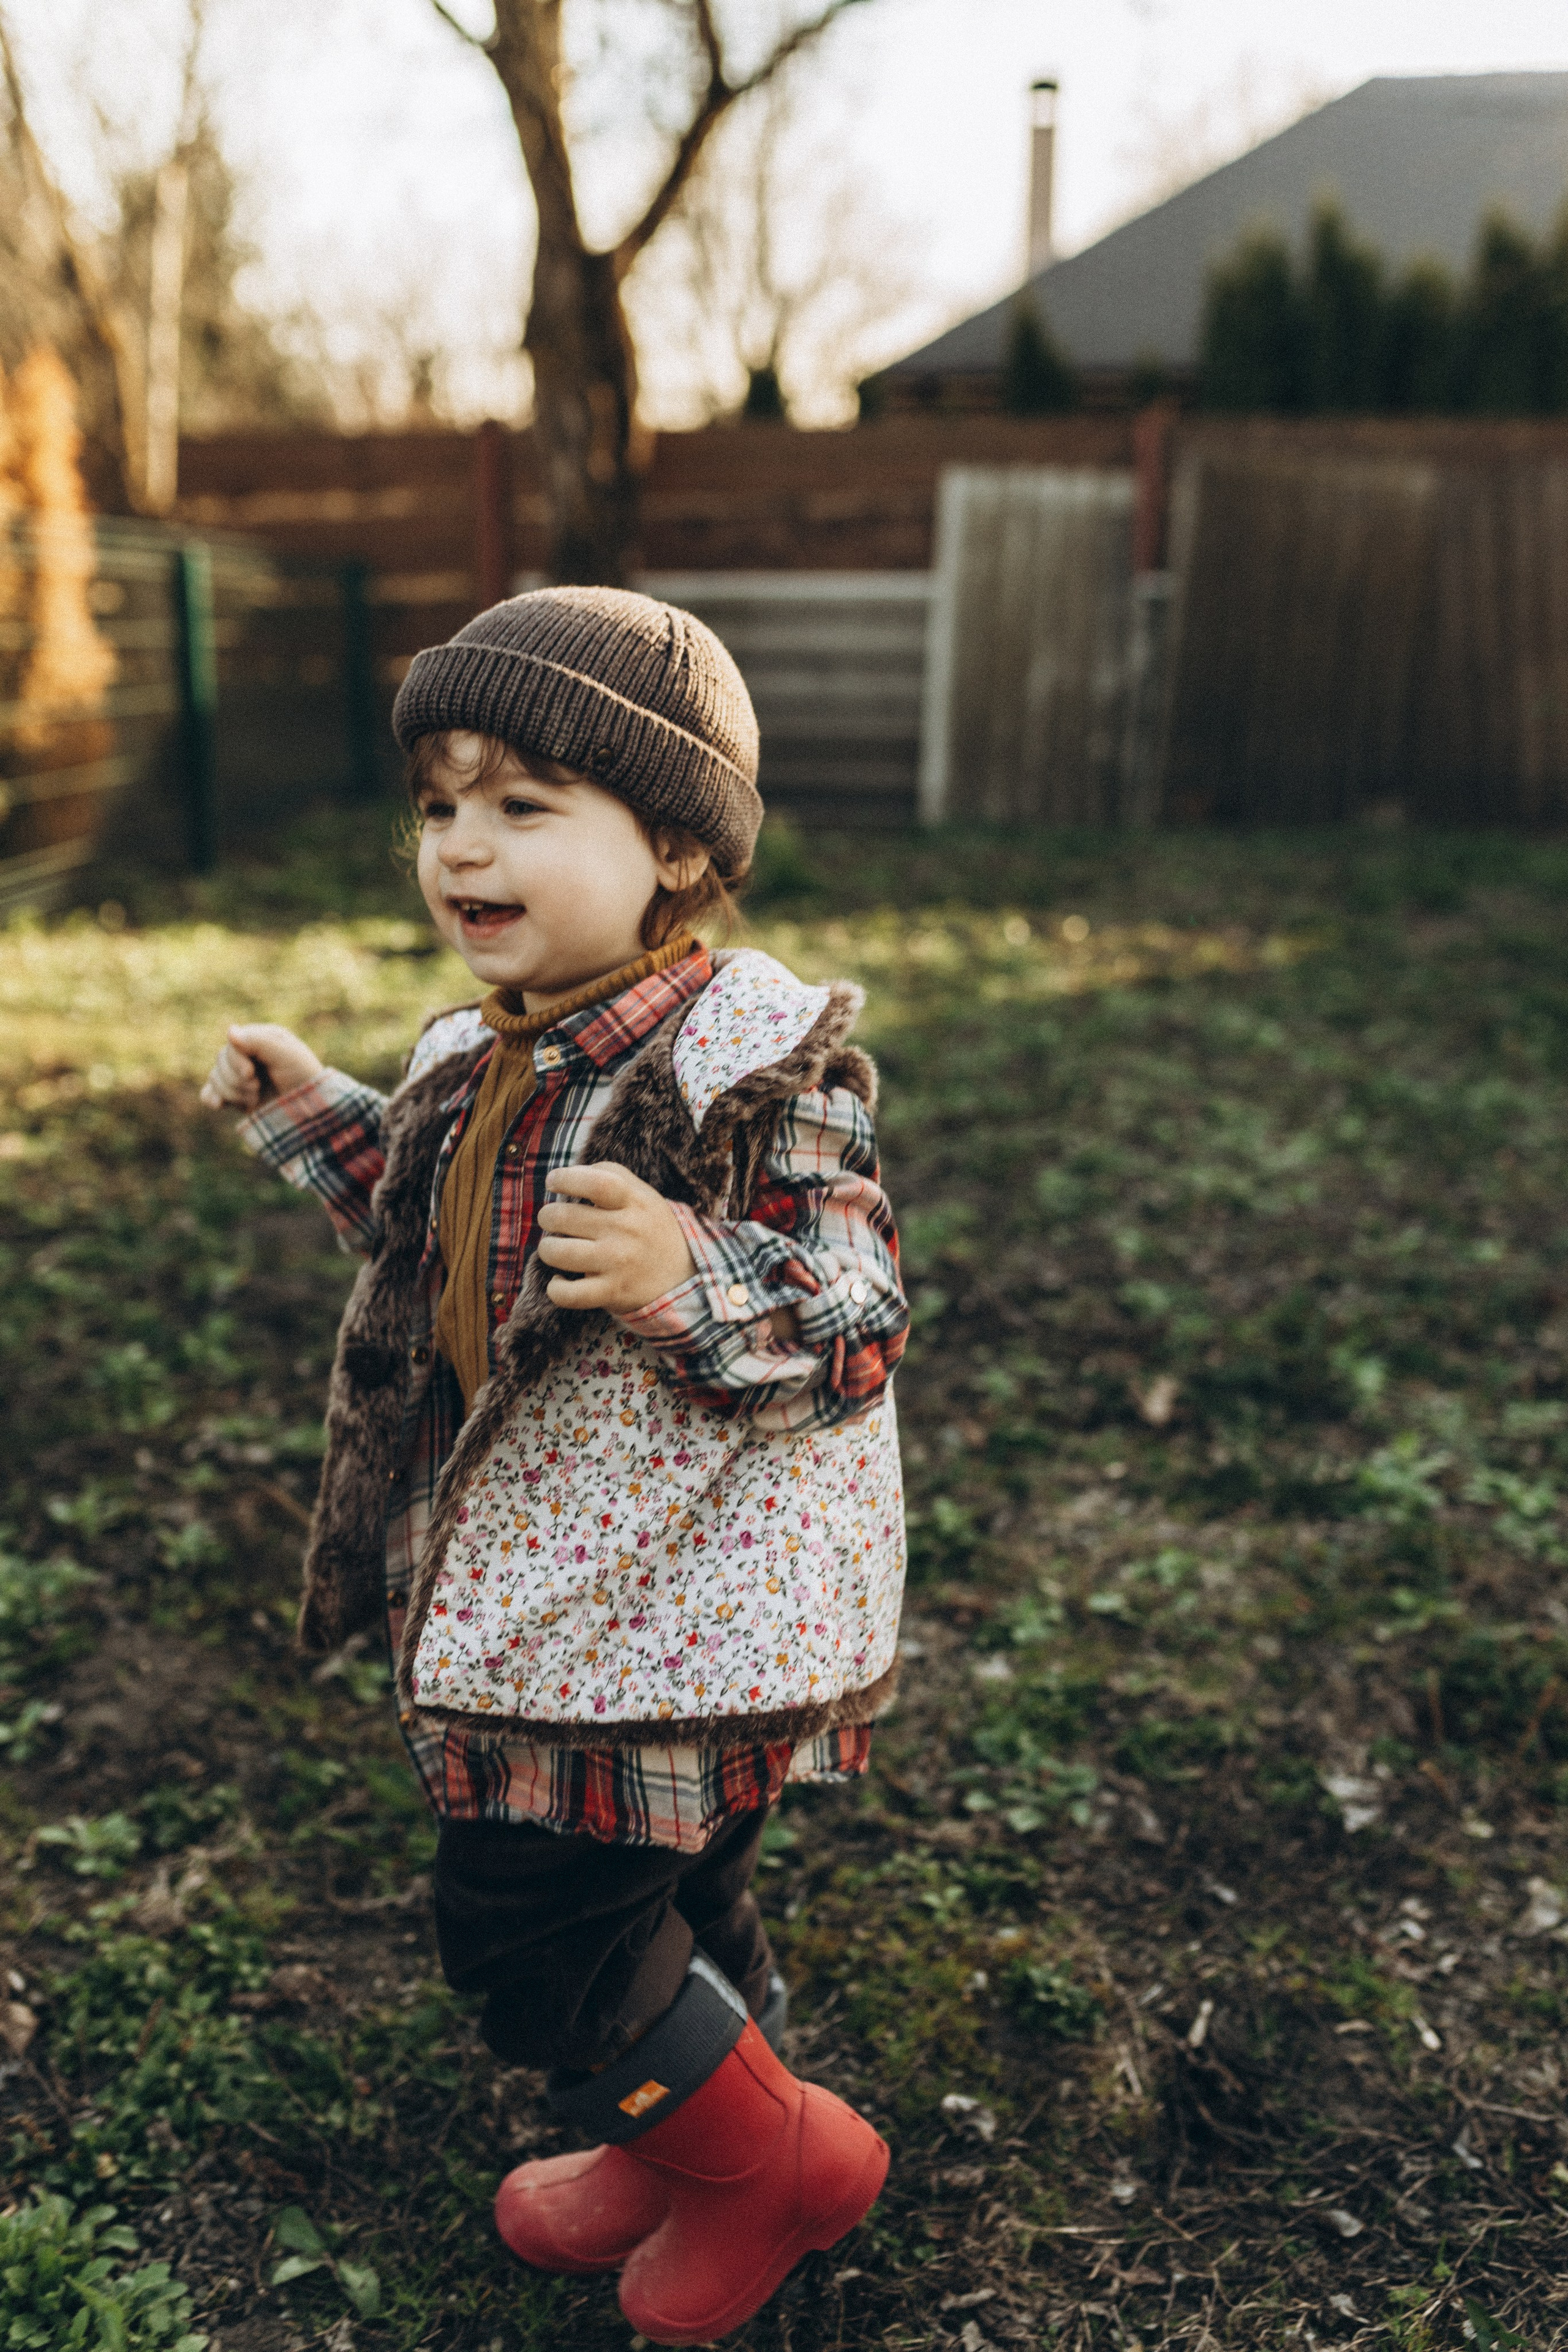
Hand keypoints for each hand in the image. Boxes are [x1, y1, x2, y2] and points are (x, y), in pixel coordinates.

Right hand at [199, 1023, 322, 1113]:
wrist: (311, 1112)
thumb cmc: (304, 1079)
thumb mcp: (286, 1055)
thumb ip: (259, 1041)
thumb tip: (230, 1031)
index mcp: (261, 1039)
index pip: (233, 1044)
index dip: (236, 1060)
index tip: (251, 1074)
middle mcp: (249, 1054)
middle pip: (221, 1061)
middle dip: (237, 1079)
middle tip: (257, 1088)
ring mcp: (241, 1076)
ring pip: (215, 1078)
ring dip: (232, 1092)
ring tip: (254, 1098)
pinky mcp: (236, 1096)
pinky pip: (209, 1092)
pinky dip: (211, 1097)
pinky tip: (219, 1104)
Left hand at [537, 1163, 695, 1313]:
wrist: (685, 1276)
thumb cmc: (652, 1230)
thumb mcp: (644, 1196)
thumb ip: (611, 1177)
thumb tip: (567, 1175)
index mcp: (635, 1202)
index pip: (596, 1182)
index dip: (566, 1178)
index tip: (553, 1181)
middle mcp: (626, 1230)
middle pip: (564, 1216)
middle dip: (547, 1216)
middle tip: (551, 1219)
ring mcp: (618, 1263)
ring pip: (558, 1252)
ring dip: (547, 1249)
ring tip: (554, 1248)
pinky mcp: (611, 1292)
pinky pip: (567, 1294)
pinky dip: (555, 1288)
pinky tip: (561, 1280)